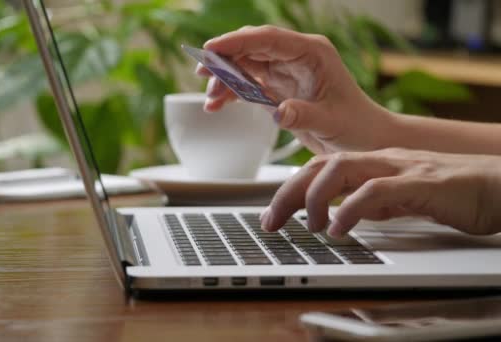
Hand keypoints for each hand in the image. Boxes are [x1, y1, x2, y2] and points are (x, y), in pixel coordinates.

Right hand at [198, 25, 395, 153]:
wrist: (364, 139)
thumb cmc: (356, 125)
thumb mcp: (331, 121)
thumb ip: (304, 116)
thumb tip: (279, 113)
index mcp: (312, 53)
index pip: (268, 39)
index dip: (237, 41)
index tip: (211, 48)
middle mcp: (296, 57)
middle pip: (252, 48)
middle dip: (225, 59)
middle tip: (202, 72)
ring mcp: (285, 71)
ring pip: (246, 65)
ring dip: (225, 79)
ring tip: (211, 99)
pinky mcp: (278, 88)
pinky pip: (248, 85)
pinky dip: (232, 94)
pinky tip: (218, 105)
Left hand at [260, 148, 500, 236]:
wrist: (499, 185)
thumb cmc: (451, 193)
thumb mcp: (398, 200)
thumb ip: (369, 203)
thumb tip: (341, 214)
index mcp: (372, 163)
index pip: (319, 169)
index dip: (290, 190)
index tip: (272, 216)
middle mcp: (380, 160)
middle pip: (320, 165)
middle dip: (288, 193)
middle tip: (271, 223)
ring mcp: (399, 168)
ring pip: (341, 168)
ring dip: (316, 198)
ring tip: (310, 226)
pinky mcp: (421, 183)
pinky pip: (376, 190)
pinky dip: (351, 208)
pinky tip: (340, 227)